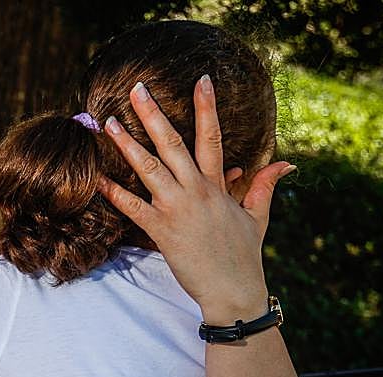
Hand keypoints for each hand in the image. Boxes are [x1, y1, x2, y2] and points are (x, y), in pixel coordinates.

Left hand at [98, 76, 294, 324]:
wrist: (232, 290)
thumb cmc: (243, 256)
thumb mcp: (258, 216)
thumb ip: (264, 186)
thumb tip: (285, 164)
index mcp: (218, 186)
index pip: (212, 138)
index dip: (206, 108)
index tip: (200, 80)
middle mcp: (196, 191)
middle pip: (173, 143)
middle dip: (153, 114)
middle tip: (136, 89)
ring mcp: (178, 209)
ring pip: (149, 168)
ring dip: (128, 144)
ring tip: (110, 123)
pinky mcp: (162, 230)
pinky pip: (133, 207)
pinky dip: (114, 192)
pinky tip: (97, 177)